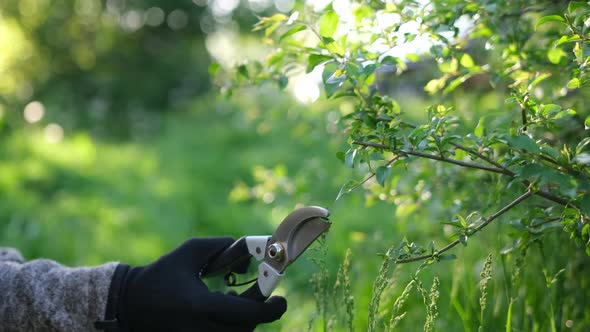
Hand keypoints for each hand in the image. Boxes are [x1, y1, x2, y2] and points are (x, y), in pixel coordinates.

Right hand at [103, 238, 286, 331]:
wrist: (129, 306)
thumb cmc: (160, 275)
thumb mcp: (190, 252)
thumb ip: (222, 246)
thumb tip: (249, 257)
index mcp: (201, 307)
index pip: (248, 315)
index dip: (272, 309)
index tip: (282, 299)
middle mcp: (201, 330)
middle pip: (247, 327)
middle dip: (258, 309)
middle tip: (260, 291)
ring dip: (244, 317)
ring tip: (232, 296)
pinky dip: (232, 325)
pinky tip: (221, 307)